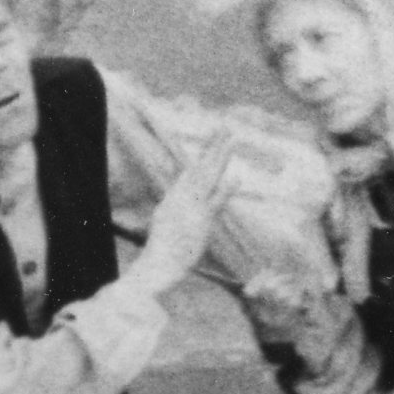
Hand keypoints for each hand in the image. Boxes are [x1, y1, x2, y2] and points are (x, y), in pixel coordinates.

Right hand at [130, 133, 239, 294]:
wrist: (156, 266)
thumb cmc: (160, 254)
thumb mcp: (165, 229)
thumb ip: (174, 217)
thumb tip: (175, 212)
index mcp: (173, 199)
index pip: (191, 172)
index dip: (203, 155)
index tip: (213, 140)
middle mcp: (180, 199)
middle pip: (200, 166)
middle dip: (213, 146)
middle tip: (224, 127)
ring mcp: (191, 208)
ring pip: (208, 176)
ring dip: (220, 157)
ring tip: (232, 139)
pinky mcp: (200, 222)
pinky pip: (216, 203)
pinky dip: (226, 190)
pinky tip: (237, 176)